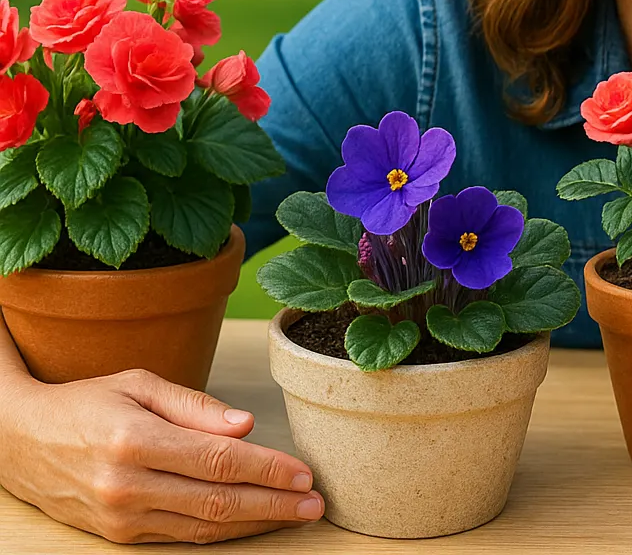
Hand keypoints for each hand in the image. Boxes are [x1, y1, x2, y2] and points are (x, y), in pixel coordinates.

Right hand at [0, 367, 323, 543]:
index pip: (217, 461)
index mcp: (134, 440)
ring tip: (295, 516)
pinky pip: (180, 536)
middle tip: (314, 503)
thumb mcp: (139, 384)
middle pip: (216, 500)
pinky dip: (221, 531)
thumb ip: (195, 406)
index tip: (303, 473)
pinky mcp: (117, 535)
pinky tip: (252, 522)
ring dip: (254, 524)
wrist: (19, 442)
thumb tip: (246, 425)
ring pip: (202, 526)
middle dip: (273, 504)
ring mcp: (120, 516)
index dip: (266, 470)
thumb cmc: (86, 403)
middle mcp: (126, 485)